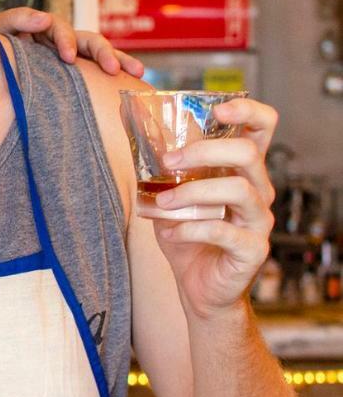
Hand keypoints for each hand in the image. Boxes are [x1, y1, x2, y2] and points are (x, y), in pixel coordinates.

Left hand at [0, 7, 143, 76]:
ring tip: (137, 74)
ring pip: (98, 56)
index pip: (60, 29)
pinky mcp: (72, 76)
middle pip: (88, 40)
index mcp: (43, 28)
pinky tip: (129, 90)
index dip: (66, 41)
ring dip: (118, 62)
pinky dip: (111, 81)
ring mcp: (69, 57)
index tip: (67, 58)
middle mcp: (61, 40)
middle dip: (103, 53)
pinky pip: (94, 76)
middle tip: (114, 70)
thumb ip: (18, 19)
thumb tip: (45, 19)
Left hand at [149, 98, 278, 318]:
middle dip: (203, 151)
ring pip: (238, 190)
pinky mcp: (253, 250)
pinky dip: (188, 228)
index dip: (248, 111)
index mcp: (242, 171)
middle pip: (248, 153)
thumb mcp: (170, 194)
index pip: (263, 128)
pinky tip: (169, 231)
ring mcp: (259, 221)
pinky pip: (223, 231)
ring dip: (192, 192)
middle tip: (168, 160)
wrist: (200, 287)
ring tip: (162, 202)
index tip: (218, 108)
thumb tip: (132, 127)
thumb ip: (162, 166)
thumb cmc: (188, 236)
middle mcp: (259, 191)